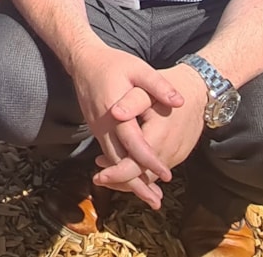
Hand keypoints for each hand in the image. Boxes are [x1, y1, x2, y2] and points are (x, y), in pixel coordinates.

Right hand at [67, 44, 184, 208]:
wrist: (83, 60)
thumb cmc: (114, 63)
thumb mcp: (138, 68)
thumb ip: (158, 85)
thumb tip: (179, 102)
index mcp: (115, 111)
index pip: (133, 142)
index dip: (149, 160)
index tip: (166, 175)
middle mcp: (103, 125)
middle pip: (119, 161)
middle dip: (136, 183)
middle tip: (156, 202)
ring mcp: (97, 129)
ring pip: (112, 161)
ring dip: (128, 181)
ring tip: (148, 197)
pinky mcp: (96, 130)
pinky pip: (108, 154)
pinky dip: (120, 169)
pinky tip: (132, 178)